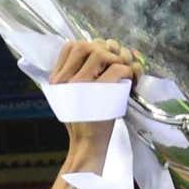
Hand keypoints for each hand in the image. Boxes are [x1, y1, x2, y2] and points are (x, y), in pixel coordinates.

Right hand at [49, 39, 141, 166]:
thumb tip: (102, 47)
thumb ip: (77, 74)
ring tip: (123, 69)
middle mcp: (66, 79)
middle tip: (117, 59)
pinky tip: (130, 79)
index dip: (90, 46)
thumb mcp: (71, 95)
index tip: (103, 55)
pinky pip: (117, 68)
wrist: (88, 143)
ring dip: (116, 58)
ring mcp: (81, 84)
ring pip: (100, 53)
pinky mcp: (99, 91)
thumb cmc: (84, 120)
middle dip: (105, 49)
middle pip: (87, 46)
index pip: (72, 46)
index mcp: (58, 78)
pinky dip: (127, 70)